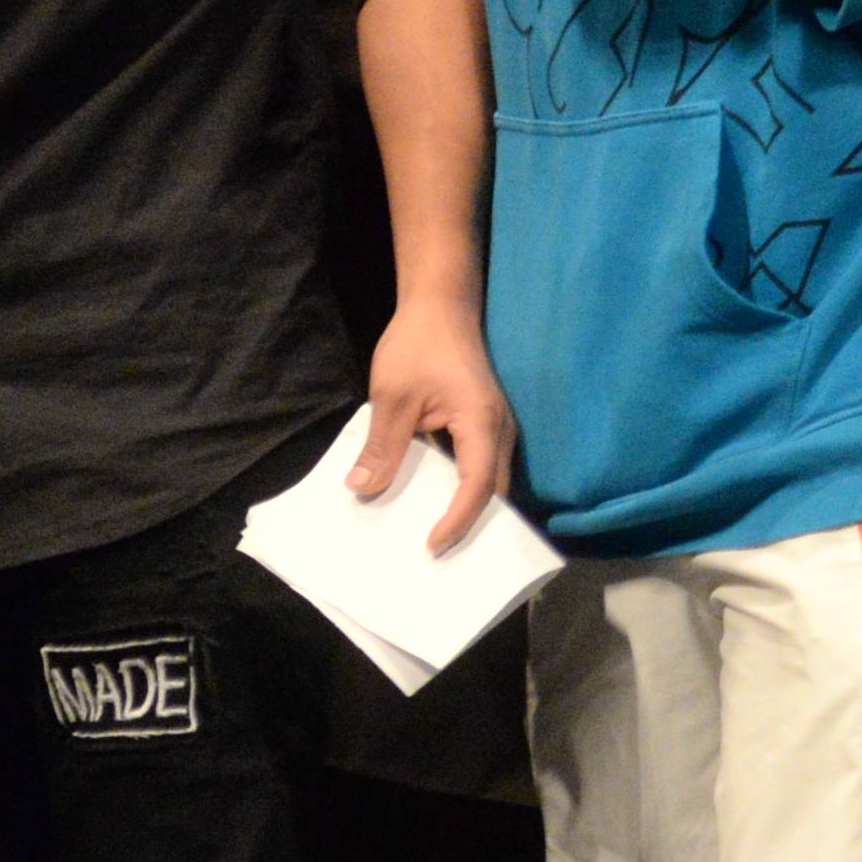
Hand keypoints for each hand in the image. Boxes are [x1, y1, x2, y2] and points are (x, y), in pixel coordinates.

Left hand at [356, 296, 519, 550]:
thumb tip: (363, 490)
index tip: (431, 546)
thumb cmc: (418, 345)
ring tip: (434, 535)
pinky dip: (458, 487)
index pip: (478, 485)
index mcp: (482, 424)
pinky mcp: (482, 424)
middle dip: (469, 525)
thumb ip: (383, 446)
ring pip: (488, 480)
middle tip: (437, 556)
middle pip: (493, 491)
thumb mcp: (392, 397)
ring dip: (466, 508)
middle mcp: (499, 431)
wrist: (440, 305)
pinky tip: (428, 498)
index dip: (457, 520)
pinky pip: (477, 465)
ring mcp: (494, 427)